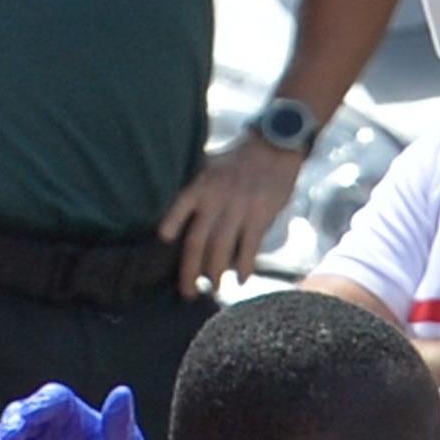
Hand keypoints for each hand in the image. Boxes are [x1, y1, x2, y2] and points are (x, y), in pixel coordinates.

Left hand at [158, 136, 304, 298]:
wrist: (276, 147)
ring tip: (213, 290)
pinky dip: (244, 266)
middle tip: (188, 293)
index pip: (180, 206)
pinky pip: (249, 246)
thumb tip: (181, 214)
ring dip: (215, 274)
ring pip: (221, 248)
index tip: (164, 240)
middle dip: (190, 271)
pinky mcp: (260, 215)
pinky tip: (241, 280)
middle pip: (197, 240)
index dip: (172, 223)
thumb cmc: (240, 159)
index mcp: (201, 185)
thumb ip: (197, 189)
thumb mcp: (210, 165)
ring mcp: (239, 208)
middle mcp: (216, 198)